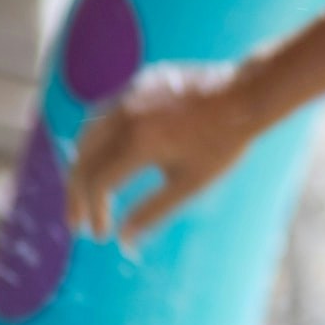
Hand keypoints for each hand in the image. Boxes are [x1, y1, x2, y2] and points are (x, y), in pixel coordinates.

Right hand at [65, 62, 260, 242]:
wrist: (247, 95)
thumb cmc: (224, 143)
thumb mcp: (191, 183)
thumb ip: (153, 211)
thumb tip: (124, 241)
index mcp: (139, 142)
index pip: (99, 182)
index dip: (94, 212)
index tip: (100, 234)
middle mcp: (125, 116)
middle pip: (83, 160)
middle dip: (77, 194)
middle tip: (77, 223)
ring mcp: (128, 95)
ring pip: (87, 134)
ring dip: (82, 166)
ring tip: (87, 194)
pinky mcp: (137, 83)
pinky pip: (105, 114)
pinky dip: (96, 140)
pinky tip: (103, 158)